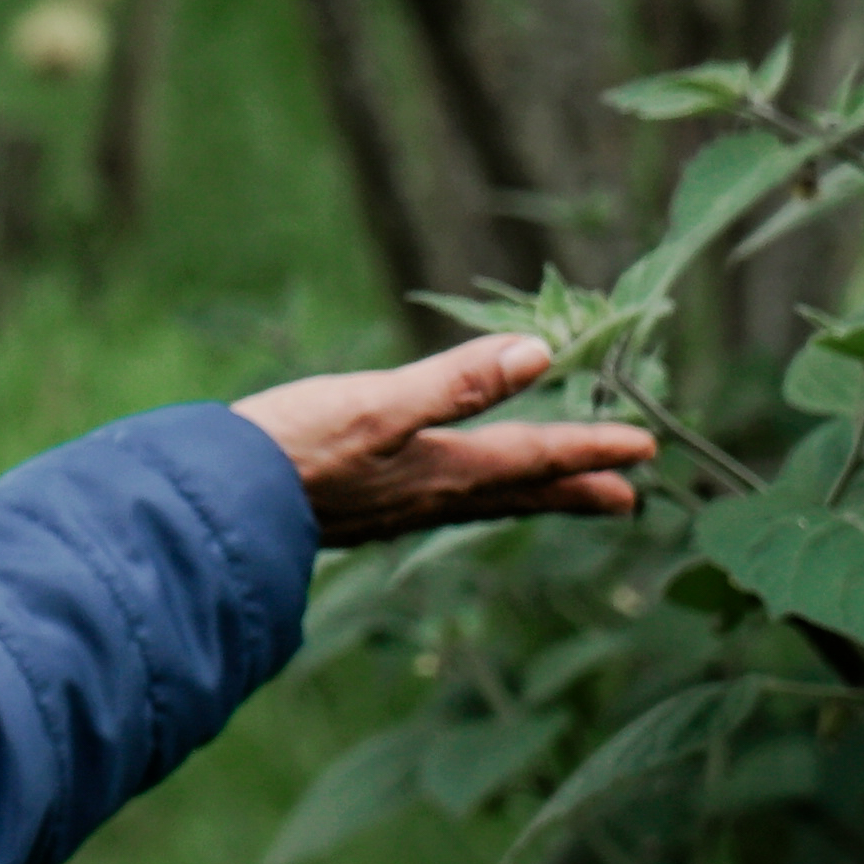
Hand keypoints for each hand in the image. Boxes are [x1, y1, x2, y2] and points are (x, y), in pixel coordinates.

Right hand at [232, 335, 653, 546]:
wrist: (216, 505)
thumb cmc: (293, 449)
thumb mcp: (378, 404)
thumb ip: (456, 383)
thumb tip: (539, 354)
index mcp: (442, 470)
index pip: (533, 457)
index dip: (591, 449)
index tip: (647, 449)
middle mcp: (428, 495)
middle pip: (518, 491)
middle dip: (573, 490)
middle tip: (628, 499)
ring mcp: (393, 508)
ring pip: (481, 501)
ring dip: (529, 496)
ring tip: (556, 496)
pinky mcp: (360, 510)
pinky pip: (441, 504)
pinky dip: (473, 497)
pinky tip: (449, 492)